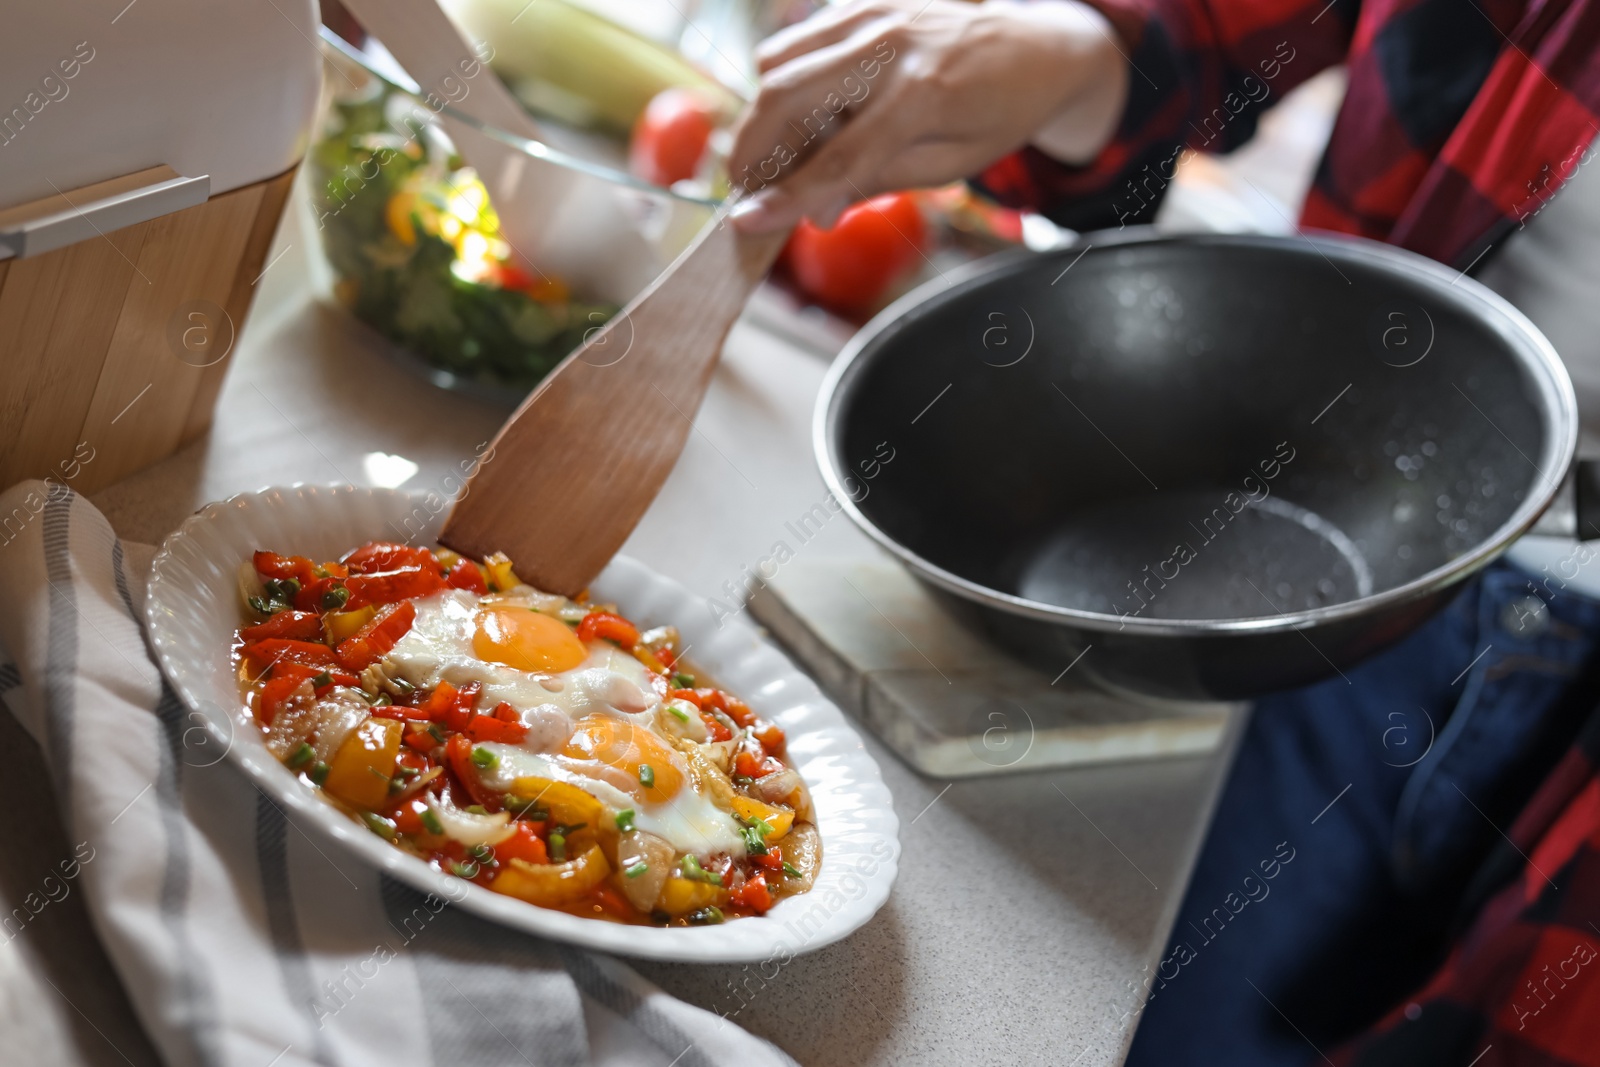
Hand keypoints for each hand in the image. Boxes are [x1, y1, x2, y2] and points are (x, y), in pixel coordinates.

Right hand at [726, 0, 1128, 232]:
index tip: (745, 223)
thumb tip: (815, 212)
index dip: (787, 196)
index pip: (838, 157)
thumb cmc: (996, 115)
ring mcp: (873, 14)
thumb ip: (878, 181)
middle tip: (744, 191)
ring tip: (777, 158)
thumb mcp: (948, 166)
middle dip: (752, 151)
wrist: (1036, 48)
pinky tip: (804, 116)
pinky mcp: (861, 1)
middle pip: (787, 97)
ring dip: (762, 119)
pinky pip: (796, 43)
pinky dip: (782, 84)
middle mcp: (892, 45)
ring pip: (779, 65)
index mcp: (925, 94)